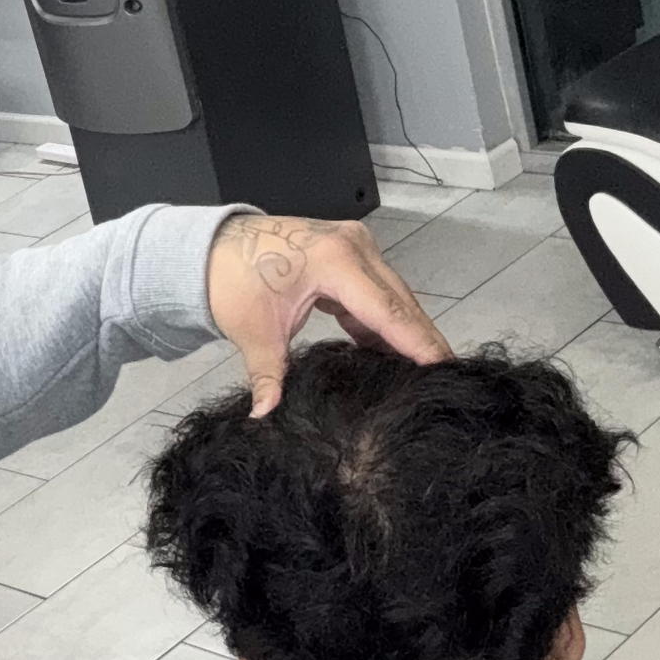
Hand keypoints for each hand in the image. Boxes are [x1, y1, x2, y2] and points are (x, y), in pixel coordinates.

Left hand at [207, 214, 446, 416]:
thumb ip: (268, 373)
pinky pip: (376, 293)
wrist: (213, 247)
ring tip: (422, 374)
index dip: (417, 342)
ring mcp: (355, 248)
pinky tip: (388, 355)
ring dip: (404, 334)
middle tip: (446, 379)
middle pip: (400, 303)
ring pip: (393, 298)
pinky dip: (382, 323)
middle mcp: (354, 247)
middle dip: (421, 341)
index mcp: (334, 260)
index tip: (444, 367)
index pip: (388, 310)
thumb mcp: (252, 330)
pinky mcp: (351, 257)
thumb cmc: (231, 277)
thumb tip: (266, 412)